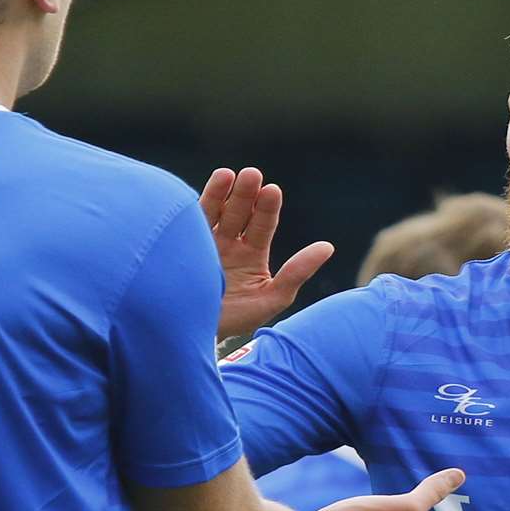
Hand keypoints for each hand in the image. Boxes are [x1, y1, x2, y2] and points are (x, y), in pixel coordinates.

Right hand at [200, 167, 334, 337]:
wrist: (194, 336)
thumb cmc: (236, 321)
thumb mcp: (272, 298)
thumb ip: (297, 272)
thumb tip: (328, 247)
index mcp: (251, 255)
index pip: (262, 225)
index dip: (267, 208)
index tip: (272, 191)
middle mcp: (228, 245)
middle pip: (239, 213)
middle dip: (246, 194)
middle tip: (252, 175)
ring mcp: (204, 244)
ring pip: (215, 212)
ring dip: (221, 193)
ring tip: (227, 174)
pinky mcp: (181, 246)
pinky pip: (189, 223)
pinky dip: (194, 207)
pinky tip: (198, 194)